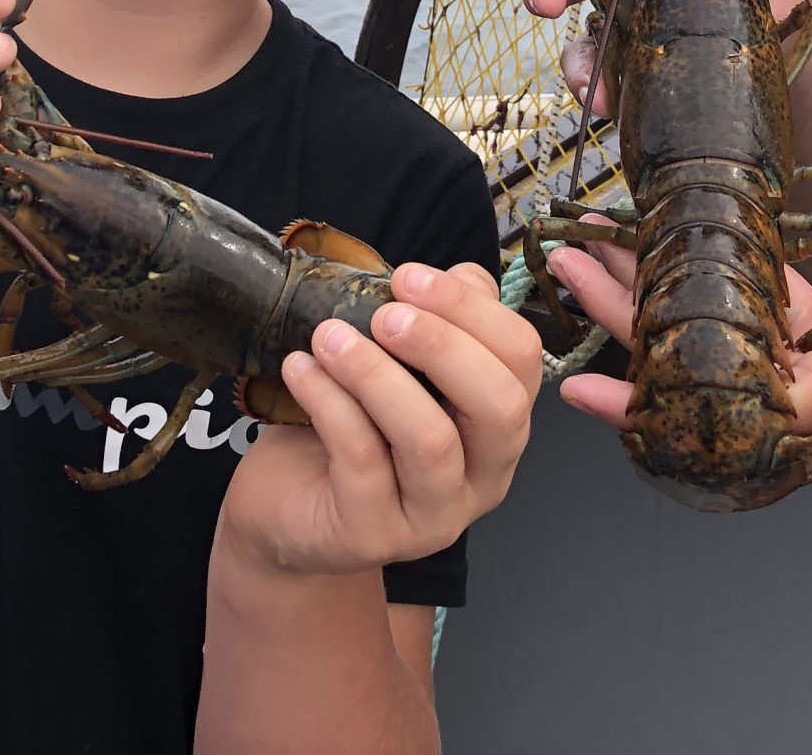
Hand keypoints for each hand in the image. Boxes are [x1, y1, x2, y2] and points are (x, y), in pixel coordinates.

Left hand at [215, 263, 541, 579]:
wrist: (289, 505)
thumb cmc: (353, 424)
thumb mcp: (400, 365)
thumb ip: (440, 321)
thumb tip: (461, 276)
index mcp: (500, 424)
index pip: (522, 360)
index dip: (472, 309)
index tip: (408, 277)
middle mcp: (485, 475)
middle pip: (500, 406)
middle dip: (443, 346)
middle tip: (384, 314)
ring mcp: (435, 515)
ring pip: (431, 440)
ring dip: (377, 375)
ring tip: (329, 337)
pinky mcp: (375, 534)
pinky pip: (363, 461)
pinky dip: (330, 403)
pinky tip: (300, 369)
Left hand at [545, 237, 811, 458]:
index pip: (736, 409)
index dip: (659, 399)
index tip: (590, 380)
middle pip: (713, 377)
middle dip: (633, 333)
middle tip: (565, 279)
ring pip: (730, 348)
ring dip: (665, 305)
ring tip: (599, 256)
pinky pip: (768, 325)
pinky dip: (718, 293)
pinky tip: (678, 255)